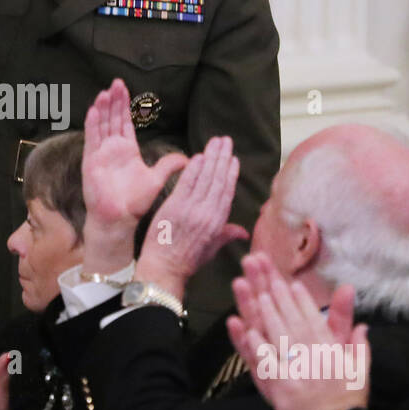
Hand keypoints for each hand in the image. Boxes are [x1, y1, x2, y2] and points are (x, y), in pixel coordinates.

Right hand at [81, 79, 186, 272]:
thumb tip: (188, 158)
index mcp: (126, 150)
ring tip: (105, 92)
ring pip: (101, 125)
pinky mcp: (91, 162)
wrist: (119, 219)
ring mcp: (100, 154)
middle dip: (114, 101)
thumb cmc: (135, 202)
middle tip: (116, 82)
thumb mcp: (156, 179)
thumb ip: (169, 165)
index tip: (124, 88)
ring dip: (102, 109)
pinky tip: (93, 110)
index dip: (124, 105)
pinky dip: (92, 125)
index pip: (124, 122)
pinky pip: (91, 140)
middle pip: (112, 119)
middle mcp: (111, 149)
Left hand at [135, 136, 246, 297]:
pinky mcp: (175, 207)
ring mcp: (192, 209)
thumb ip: (227, 234)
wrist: (164, 269)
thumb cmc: (186, 261)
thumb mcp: (211, 249)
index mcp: (218, 223)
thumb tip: (244, 231)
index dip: (231, 174)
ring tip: (216, 142)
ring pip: (205, 178)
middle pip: (218, 180)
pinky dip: (193, 169)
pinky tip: (198, 155)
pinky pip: (187, 183)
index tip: (234, 159)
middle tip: (226, 140)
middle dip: (223, 158)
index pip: (227, 192)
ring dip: (211, 157)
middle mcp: (208, 213)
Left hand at [226, 253, 369, 409]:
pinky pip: (266, 363)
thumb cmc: (348, 401)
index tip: (293, 284)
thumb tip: (362, 325)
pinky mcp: (281, 387)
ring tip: (258, 295)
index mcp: (331, 351)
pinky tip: (247, 329)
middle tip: (270, 279)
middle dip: (281, 298)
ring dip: (268, 314)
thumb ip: (359, 346)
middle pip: (294, 321)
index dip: (303, 301)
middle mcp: (313, 357)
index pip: (315, 320)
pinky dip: (257, 346)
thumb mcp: (360, 371)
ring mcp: (295, 371)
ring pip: (279, 336)